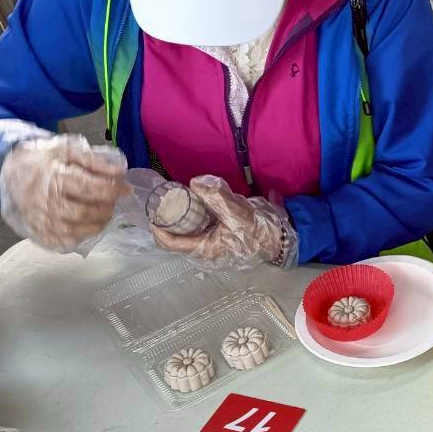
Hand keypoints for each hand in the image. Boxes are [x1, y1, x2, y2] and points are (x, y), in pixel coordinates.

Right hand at [0, 135, 127, 251]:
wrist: (10, 170)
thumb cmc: (42, 159)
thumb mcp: (66, 149)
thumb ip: (94, 160)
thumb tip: (120, 172)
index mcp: (54, 178)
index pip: (90, 188)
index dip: (113, 190)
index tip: (126, 189)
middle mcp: (46, 201)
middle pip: (84, 213)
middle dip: (106, 209)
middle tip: (113, 203)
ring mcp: (40, 219)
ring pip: (74, 230)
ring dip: (97, 225)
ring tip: (104, 214)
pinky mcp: (37, 231)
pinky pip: (62, 242)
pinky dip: (79, 237)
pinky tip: (86, 226)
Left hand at [151, 175, 294, 269]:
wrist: (280, 237)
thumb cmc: (258, 231)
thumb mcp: (237, 213)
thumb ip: (216, 197)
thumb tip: (195, 183)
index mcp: (205, 248)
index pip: (171, 243)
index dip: (158, 229)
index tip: (152, 212)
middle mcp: (204, 247)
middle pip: (177, 234)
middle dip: (170, 217)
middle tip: (165, 198)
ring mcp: (211, 241)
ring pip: (188, 228)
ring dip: (183, 213)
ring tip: (178, 196)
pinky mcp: (219, 233)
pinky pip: (200, 223)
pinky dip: (195, 211)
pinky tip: (196, 198)